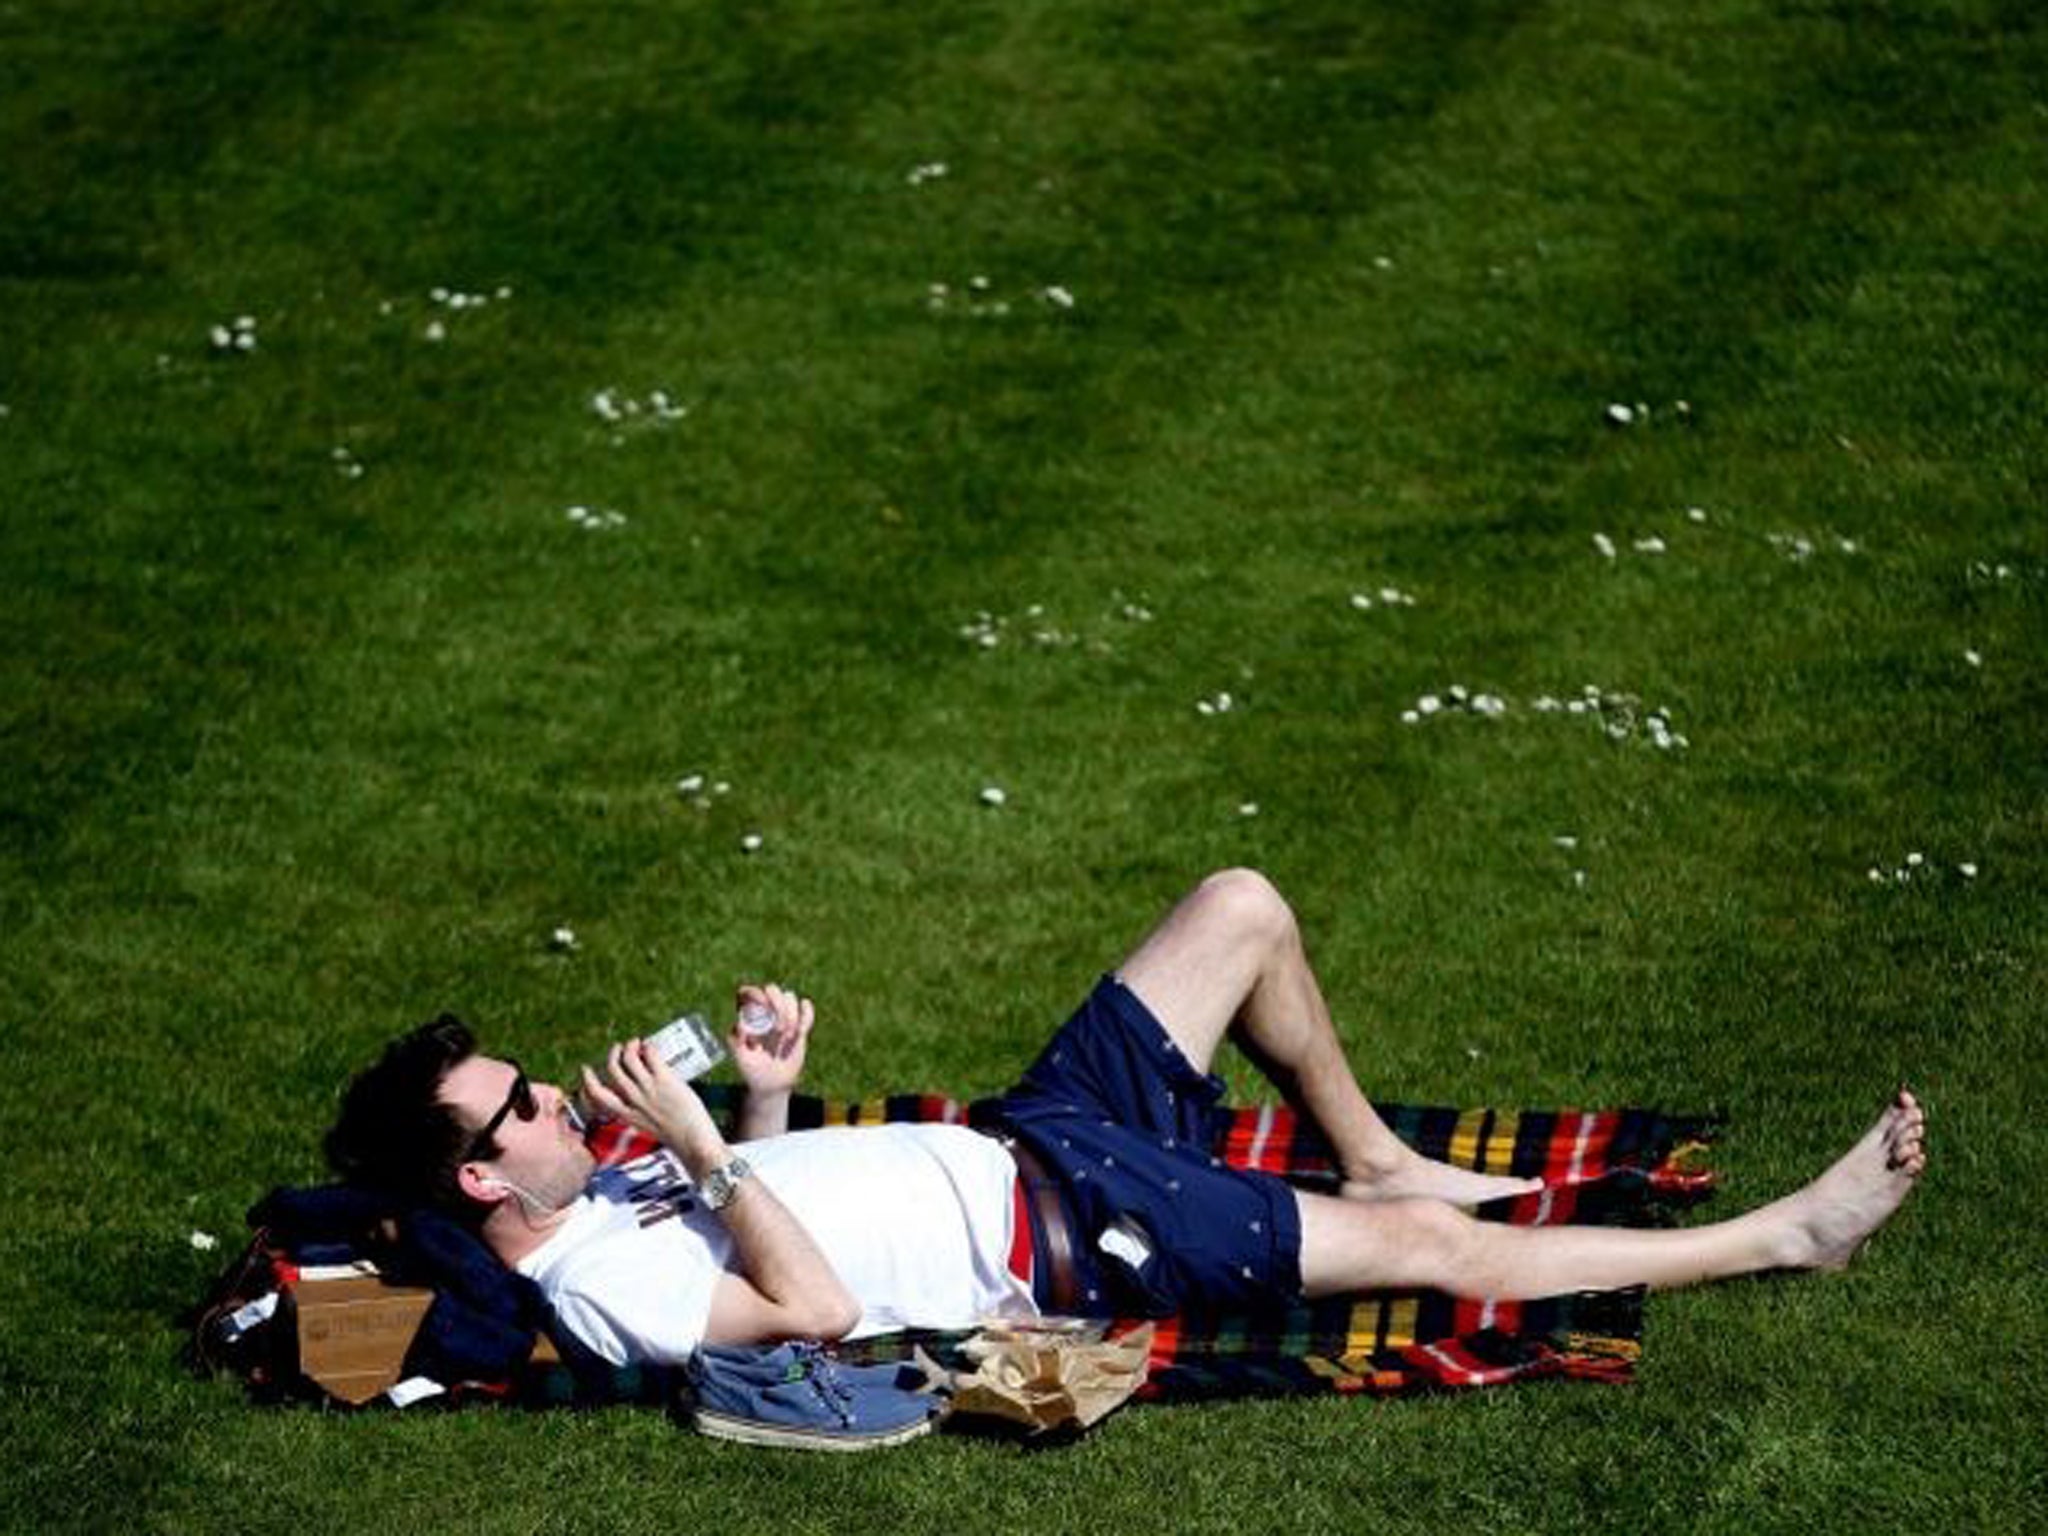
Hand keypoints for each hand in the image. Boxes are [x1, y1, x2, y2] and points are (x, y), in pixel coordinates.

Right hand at [580, 1039, 725, 1167]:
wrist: (694, 1142)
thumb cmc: (678, 1138)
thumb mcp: (649, 1128)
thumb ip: (643, 1114)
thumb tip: (647, 1098)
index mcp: (627, 1114)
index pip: (598, 1095)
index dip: (588, 1080)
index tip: (586, 1069)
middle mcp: (633, 1099)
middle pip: (613, 1069)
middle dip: (613, 1054)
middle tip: (620, 1047)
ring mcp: (648, 1089)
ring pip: (629, 1058)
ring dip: (630, 1046)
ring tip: (636, 1042)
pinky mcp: (665, 1080)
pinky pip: (650, 1055)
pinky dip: (648, 1047)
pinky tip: (652, 1046)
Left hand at [731, 982, 811, 1097]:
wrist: (772, 1083)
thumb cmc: (752, 1070)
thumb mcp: (740, 1058)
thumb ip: (736, 1041)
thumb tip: (742, 1024)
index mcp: (747, 1016)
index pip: (748, 992)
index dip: (756, 994)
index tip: (762, 1008)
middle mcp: (764, 1011)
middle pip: (772, 989)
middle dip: (777, 1005)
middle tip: (778, 1030)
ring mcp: (782, 1015)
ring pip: (790, 996)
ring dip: (791, 1015)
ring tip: (787, 1037)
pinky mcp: (799, 1023)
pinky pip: (806, 1009)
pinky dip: (806, 1015)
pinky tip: (801, 1032)